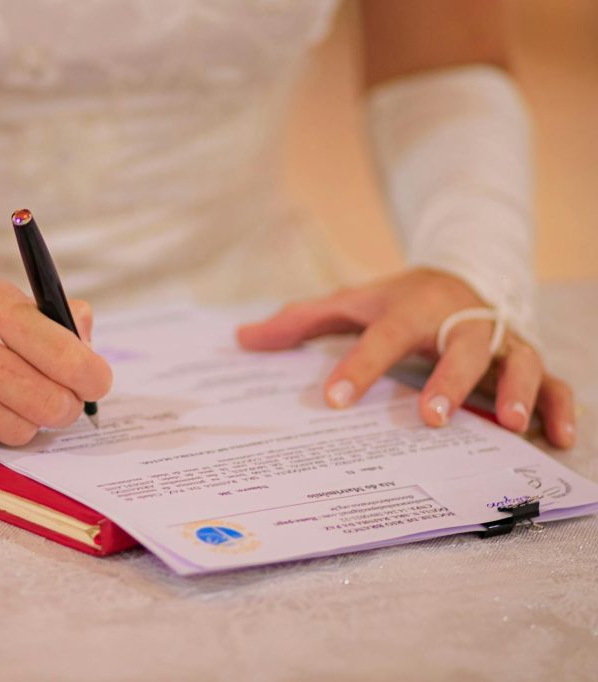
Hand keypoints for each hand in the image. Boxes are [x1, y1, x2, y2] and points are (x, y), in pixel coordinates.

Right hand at [0, 276, 111, 444]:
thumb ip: (44, 316)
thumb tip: (88, 340)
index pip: (63, 353)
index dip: (91, 376)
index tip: (95, 382)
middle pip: (49, 400)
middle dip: (66, 408)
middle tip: (61, 403)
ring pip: (20, 429)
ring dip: (30, 423)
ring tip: (17, 404)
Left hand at [235, 268, 575, 447]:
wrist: (458, 273)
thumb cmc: (393, 300)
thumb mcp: (347, 302)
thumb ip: (298, 322)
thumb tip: (241, 339)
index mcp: (411, 308)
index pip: (381, 336)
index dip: (359, 366)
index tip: (333, 399)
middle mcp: (460, 321)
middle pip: (462, 345)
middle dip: (448, 379)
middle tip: (428, 416)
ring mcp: (499, 341)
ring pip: (520, 359)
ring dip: (518, 388)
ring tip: (512, 423)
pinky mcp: (526, 358)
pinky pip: (556, 380)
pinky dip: (560, 405)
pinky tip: (555, 439)